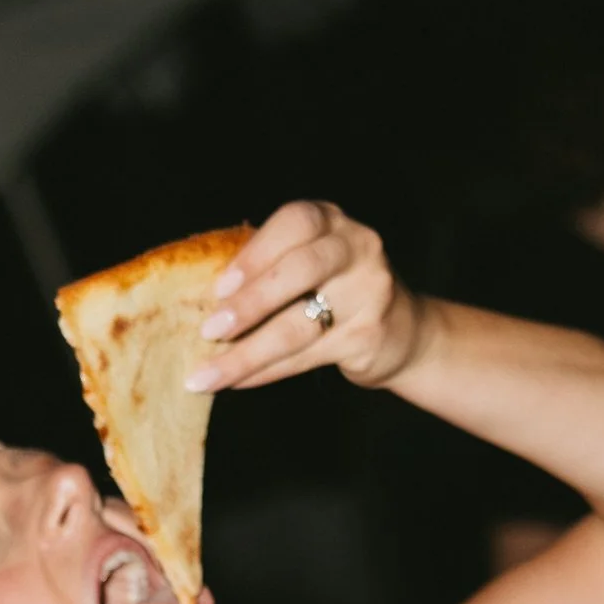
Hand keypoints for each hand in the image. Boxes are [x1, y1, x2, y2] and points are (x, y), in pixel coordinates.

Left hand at [188, 199, 429, 395]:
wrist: (403, 331)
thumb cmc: (336, 292)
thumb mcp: (311, 263)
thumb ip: (270, 267)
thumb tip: (200, 297)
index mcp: (333, 222)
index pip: (296, 222)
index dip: (256, 252)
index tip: (219, 287)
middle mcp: (358, 249)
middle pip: (301, 270)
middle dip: (250, 302)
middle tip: (210, 330)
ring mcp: (369, 293)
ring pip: (299, 325)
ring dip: (248, 352)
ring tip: (209, 373)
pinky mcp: (368, 336)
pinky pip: (306, 357)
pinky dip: (266, 372)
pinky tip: (239, 381)